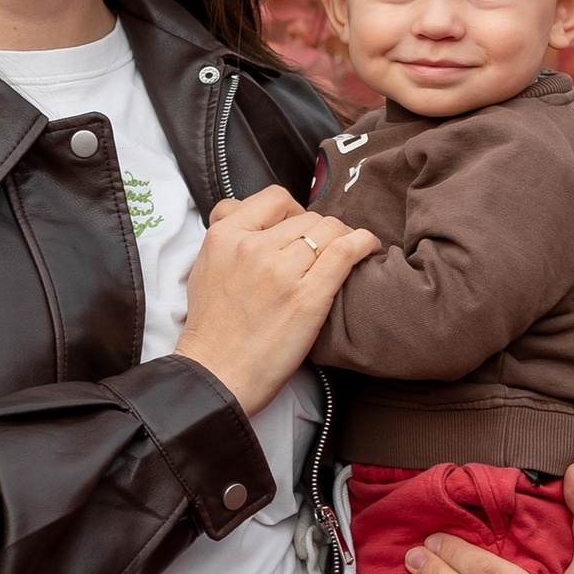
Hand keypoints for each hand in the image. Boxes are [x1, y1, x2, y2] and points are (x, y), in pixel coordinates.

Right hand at [175, 185, 378, 416]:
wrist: (216, 374)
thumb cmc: (212, 329)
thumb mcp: (203, 267)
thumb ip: (228, 236)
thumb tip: (254, 216)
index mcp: (226, 236)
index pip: (275, 199)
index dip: (294, 211)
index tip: (299, 230)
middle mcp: (253, 247)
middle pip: (307, 217)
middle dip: (320, 231)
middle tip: (324, 252)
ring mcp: (282, 271)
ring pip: (329, 230)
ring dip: (343, 238)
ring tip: (347, 253)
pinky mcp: (308, 296)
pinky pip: (346, 251)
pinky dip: (364, 243)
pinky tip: (369, 248)